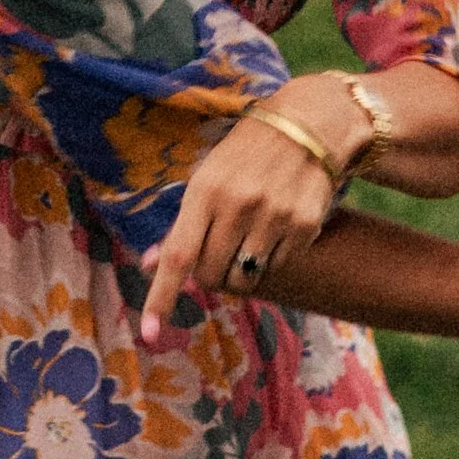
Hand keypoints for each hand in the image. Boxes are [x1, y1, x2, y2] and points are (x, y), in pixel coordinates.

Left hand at [140, 101, 348, 343]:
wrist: (309, 124)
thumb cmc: (245, 153)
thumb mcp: (207, 176)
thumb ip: (182, 223)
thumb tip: (151, 263)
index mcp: (205, 190)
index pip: (178, 255)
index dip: (161, 297)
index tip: (149, 333)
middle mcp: (238, 206)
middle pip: (211, 275)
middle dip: (208, 274)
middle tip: (216, 251)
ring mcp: (273, 218)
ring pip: (245, 277)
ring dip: (239, 270)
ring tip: (247, 236)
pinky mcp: (304, 227)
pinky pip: (277, 267)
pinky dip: (270, 258)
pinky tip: (275, 225)